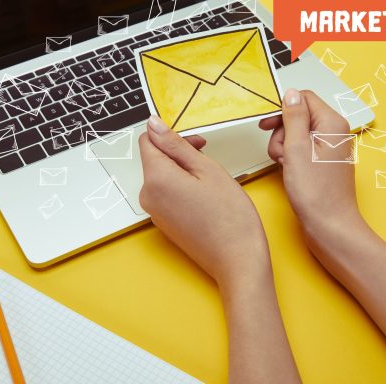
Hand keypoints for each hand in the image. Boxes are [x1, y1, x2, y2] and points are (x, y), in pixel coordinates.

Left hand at [139, 116, 270, 288]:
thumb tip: (153, 124)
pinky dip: (183, 186)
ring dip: (183, 169)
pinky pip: (167, 193)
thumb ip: (176, 145)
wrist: (237, 260)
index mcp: (156, 179)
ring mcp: (154, 212)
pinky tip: (205, 195)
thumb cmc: (230, 217)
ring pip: (163, 176)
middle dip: (179, 152)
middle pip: (155, 159)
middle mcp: (148, 196)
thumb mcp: (206, 169)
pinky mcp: (164, 222)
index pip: (147, 140)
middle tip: (208, 157)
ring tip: (210, 179)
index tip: (195, 141)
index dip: (171, 135)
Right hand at [259, 89, 359, 247]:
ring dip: (284, 147)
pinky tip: (289, 170)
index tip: (266, 124)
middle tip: (281, 153)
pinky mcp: (322, 161)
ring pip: (296, 134)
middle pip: (298, 117)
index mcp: (332, 123)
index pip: (303, 99)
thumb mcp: (297, 148)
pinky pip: (301, 149)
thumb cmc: (315, 192)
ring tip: (285, 165)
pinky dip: (290, 157)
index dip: (282, 109)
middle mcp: (333, 132)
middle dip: (282, 133)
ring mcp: (328, 148)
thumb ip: (293, 117)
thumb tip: (291, 93)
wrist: (329, 225)